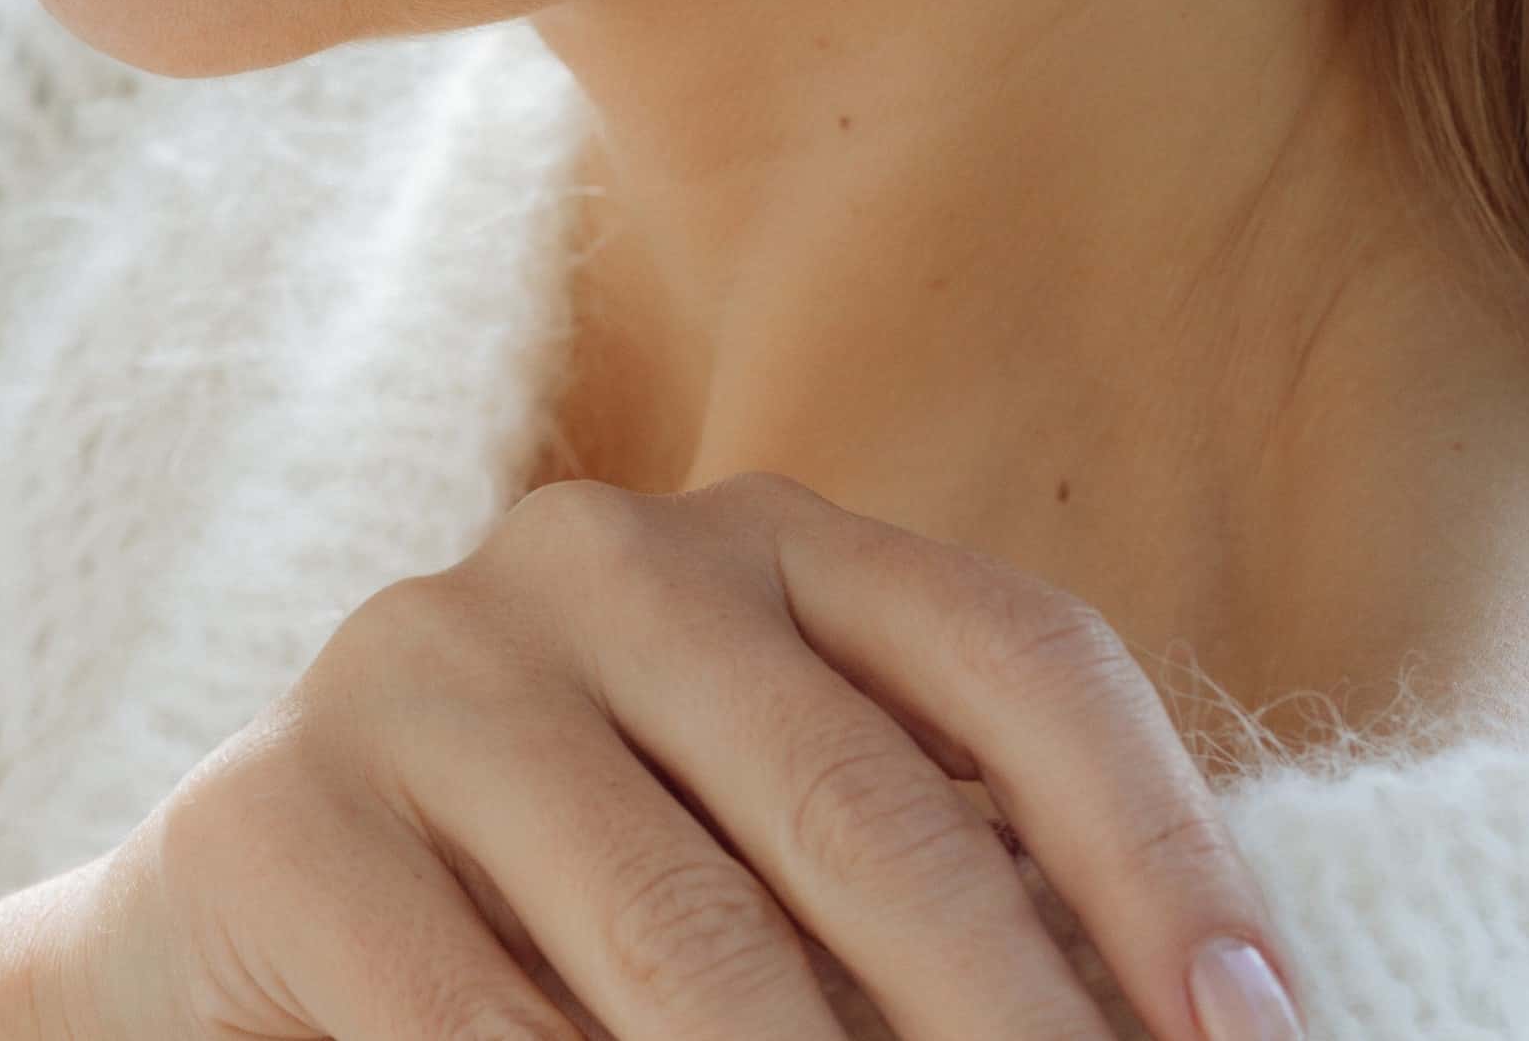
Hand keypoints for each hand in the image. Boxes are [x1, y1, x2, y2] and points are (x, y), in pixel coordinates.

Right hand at [46, 469, 1304, 1040]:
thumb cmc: (593, 883)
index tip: (1262, 1037)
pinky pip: (475, 1028)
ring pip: (683, 941)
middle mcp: (609, 558)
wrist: (266, 900)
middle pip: (865, 802)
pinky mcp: (281, 816)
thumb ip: (949, 880)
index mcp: (773, 537)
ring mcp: (432, 665)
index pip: (1017, 657)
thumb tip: (1205, 1025)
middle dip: (1012, 1021)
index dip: (1158, 846)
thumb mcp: (784, 844)